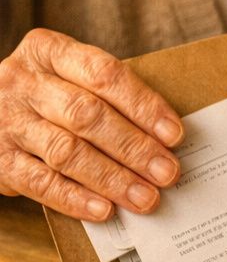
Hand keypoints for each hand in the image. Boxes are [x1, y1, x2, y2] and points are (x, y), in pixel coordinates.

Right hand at [0, 29, 182, 219]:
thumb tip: (166, 141)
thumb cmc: (47, 98)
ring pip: (66, 150)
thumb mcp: (69, 80)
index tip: (174, 135)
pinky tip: (104, 209)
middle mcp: (22, 81)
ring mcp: (6, 120)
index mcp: (48, 51)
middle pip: (87, 115)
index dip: (143, 105)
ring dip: (112, 178)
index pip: (104, 74)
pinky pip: (40, 181)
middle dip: (134, 147)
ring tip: (144, 197)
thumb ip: (107, 99)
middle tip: (167, 173)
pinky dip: (75, 198)